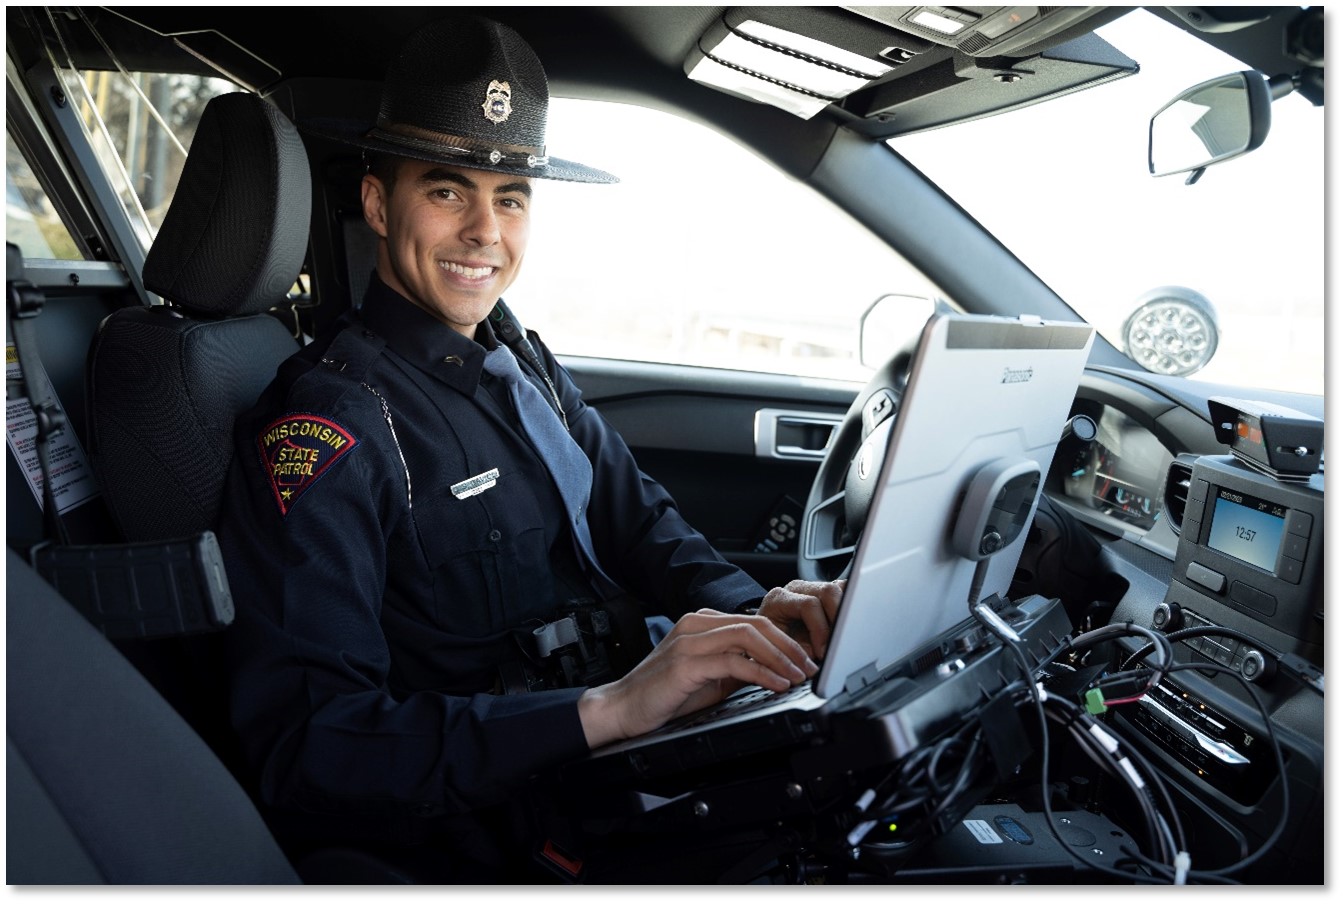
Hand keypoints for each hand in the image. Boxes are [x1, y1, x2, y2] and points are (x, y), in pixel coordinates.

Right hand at [577, 609, 817, 748]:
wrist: (622, 709)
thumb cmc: (662, 695)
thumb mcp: (709, 679)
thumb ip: (737, 668)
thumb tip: (775, 670)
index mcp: (701, 622)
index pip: (754, 621)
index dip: (785, 639)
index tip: (806, 659)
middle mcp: (695, 624)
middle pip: (756, 623)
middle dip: (789, 645)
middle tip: (809, 667)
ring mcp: (689, 640)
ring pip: (748, 636)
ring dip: (780, 656)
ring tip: (798, 675)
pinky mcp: (686, 662)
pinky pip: (733, 661)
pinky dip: (761, 672)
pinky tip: (776, 683)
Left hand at [757, 578, 844, 659]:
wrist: (765, 637)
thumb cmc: (771, 644)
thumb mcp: (780, 649)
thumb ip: (798, 652)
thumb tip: (821, 657)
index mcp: (779, 599)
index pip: (809, 605)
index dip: (821, 629)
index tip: (824, 651)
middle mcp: (796, 589)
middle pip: (828, 592)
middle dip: (838, 619)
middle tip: (838, 643)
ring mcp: (811, 588)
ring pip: (839, 589)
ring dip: (845, 613)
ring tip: (842, 637)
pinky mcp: (824, 593)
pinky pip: (843, 593)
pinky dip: (849, 608)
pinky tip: (845, 627)